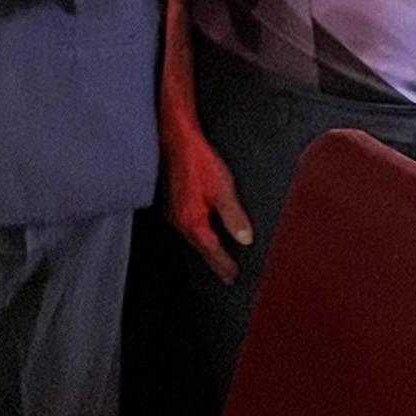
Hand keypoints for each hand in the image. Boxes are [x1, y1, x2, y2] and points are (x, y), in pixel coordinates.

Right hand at [162, 122, 254, 283]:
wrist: (173, 138)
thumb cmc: (196, 159)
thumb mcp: (222, 187)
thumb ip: (233, 215)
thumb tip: (245, 238)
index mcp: (193, 220)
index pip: (211, 251)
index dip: (224, 266)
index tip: (232, 277)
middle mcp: (180, 220)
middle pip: (201, 247)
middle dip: (215, 260)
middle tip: (227, 273)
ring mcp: (173, 212)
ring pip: (193, 237)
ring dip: (206, 248)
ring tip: (218, 257)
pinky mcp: (171, 202)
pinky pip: (187, 225)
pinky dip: (198, 233)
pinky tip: (203, 230)